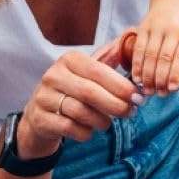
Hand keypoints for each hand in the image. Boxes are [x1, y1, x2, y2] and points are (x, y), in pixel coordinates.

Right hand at [16, 47, 136, 156]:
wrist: (41, 113)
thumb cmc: (73, 90)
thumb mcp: (88, 72)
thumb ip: (110, 60)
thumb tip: (132, 45)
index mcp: (69, 60)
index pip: (98, 71)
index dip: (121, 86)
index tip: (138, 97)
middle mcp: (53, 75)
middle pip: (89, 92)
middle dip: (116, 105)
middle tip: (131, 112)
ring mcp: (44, 97)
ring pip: (80, 112)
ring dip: (102, 121)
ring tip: (108, 122)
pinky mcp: (40, 118)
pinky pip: (70, 128)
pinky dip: (86, 133)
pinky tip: (89, 130)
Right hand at [124, 1, 178, 93]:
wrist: (174, 2)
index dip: (176, 73)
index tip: (172, 88)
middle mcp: (174, 28)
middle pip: (165, 57)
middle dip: (161, 79)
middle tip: (160, 93)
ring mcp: (157, 27)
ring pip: (150, 55)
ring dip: (148, 76)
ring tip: (149, 90)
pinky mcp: (144, 27)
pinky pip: (139, 49)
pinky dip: (137, 66)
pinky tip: (138, 78)